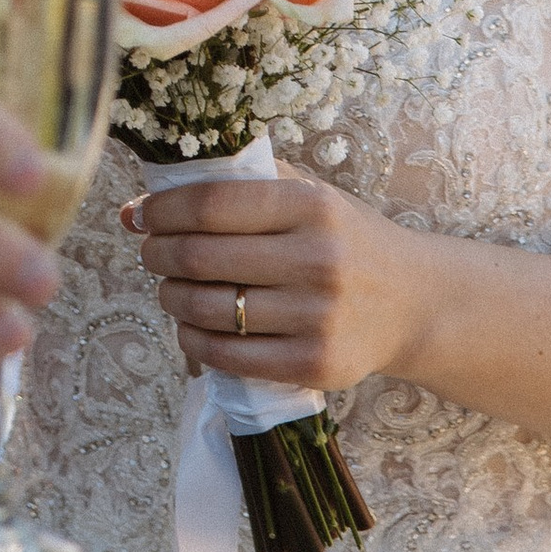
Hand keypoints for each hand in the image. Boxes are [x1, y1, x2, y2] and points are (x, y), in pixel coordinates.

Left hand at [126, 165, 425, 386]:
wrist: (414, 302)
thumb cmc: (343, 240)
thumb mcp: (307, 194)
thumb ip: (233, 188)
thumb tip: (136, 208)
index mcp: (311, 206)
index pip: (210, 204)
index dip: (162, 210)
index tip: (141, 215)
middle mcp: (318, 259)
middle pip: (199, 257)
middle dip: (156, 254)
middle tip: (151, 253)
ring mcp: (318, 316)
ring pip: (207, 309)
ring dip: (170, 297)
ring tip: (170, 288)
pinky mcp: (316, 364)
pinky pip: (228, 356)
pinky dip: (193, 341)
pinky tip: (191, 326)